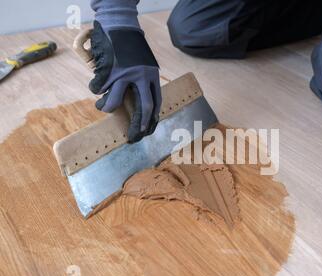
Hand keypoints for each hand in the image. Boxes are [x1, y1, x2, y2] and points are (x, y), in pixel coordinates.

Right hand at [89, 20, 161, 142]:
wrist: (119, 25)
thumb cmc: (131, 46)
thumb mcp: (144, 62)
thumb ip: (144, 80)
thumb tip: (139, 102)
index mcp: (152, 75)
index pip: (156, 101)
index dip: (152, 117)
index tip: (148, 129)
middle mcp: (141, 76)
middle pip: (144, 106)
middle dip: (139, 124)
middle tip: (134, 135)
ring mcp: (124, 74)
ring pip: (114, 101)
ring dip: (107, 107)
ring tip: (103, 107)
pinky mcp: (108, 70)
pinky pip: (99, 88)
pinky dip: (96, 89)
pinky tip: (96, 87)